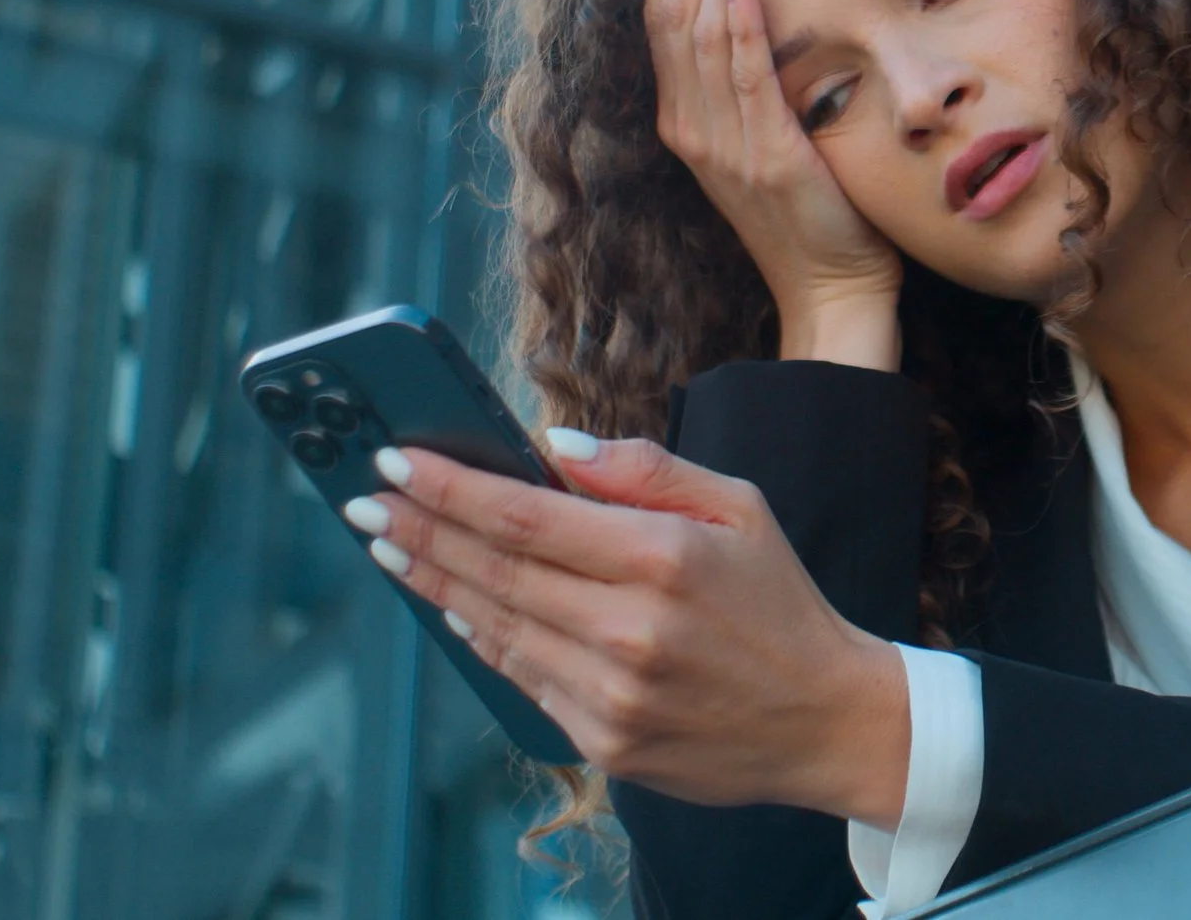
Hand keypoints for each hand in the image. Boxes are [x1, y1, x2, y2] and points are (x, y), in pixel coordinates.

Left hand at [346, 433, 912, 828]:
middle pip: (495, 570)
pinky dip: (480, 635)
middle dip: (421, 529)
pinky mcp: (604, 742)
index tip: (396, 458)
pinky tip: (452, 603)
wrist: (824, 719)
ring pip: (496, 627)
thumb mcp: (740, 508)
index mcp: (664, 559)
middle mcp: (630, 630)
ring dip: (434, 581)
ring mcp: (612, 694)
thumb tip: (553, 448)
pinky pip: (521, 678)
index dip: (451, 487)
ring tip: (392, 545)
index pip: (527, 515)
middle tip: (366, 500)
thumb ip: (646, 471)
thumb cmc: (779, 603)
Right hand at [645, 0, 901, 365]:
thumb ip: (753, 85)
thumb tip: (759, 8)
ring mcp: (723, 145)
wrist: (832, 292)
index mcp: (686, 120)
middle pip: (671, 11)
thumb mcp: (768, 140)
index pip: (662, 16)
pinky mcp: (765, 157)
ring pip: (701, 33)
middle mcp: (691, 127)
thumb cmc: (814, 214)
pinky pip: (742, 78)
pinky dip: (737, 24)